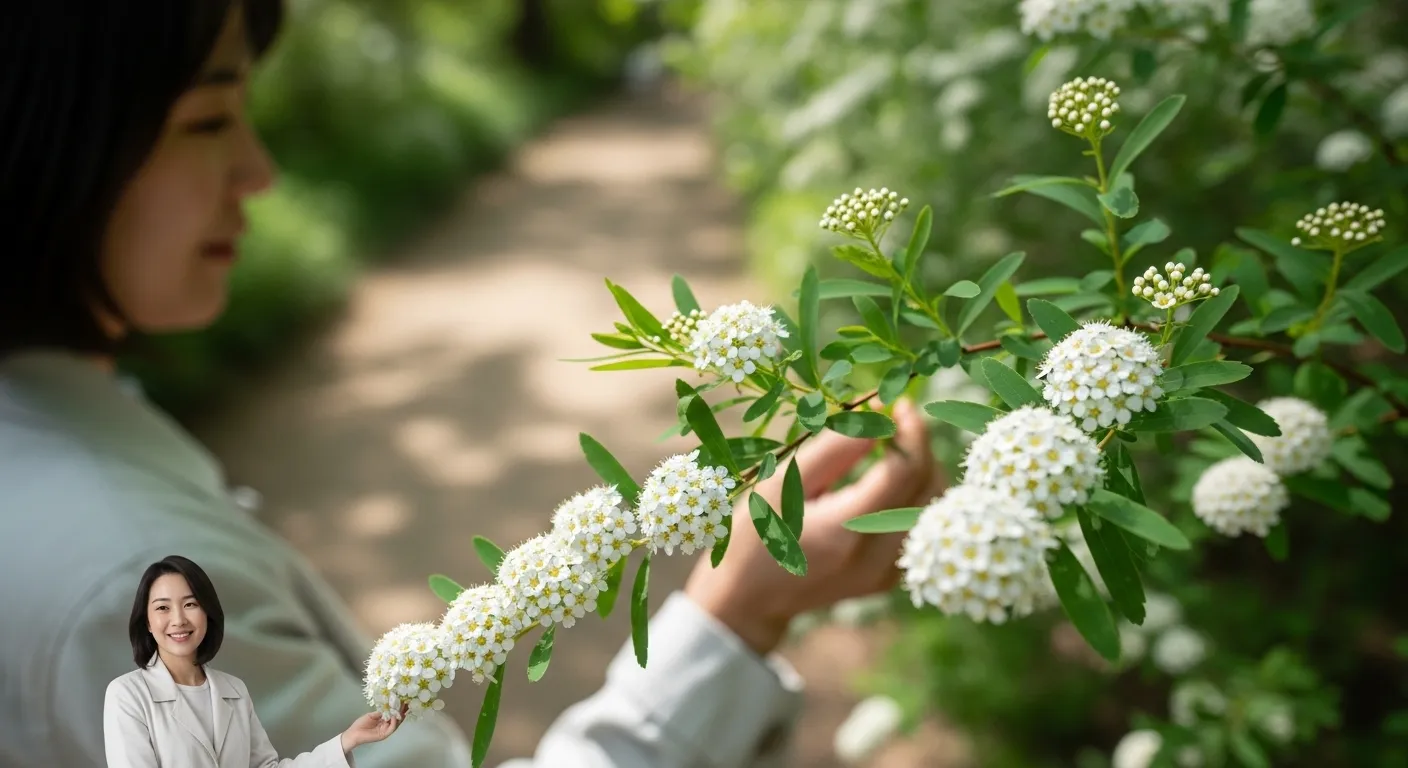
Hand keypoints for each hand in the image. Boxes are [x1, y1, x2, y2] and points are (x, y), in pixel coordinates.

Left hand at [339, 705, 405, 752]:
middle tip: (406, 704)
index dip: (397, 708)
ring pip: (396, 723)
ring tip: (402, 708)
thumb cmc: (361, 724)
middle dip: (401, 711)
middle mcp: (386, 725)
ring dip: (400, 716)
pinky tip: (394, 716)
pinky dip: (394, 723)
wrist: (354, 733)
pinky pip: (391, 729)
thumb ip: (380, 712)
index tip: (402, 701)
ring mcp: (385, 730)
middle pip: (397, 718)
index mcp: (383, 721)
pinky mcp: (384, 735)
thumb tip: (389, 708)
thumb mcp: (371, 715)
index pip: (392, 714)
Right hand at [684, 397, 941, 655]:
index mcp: (844, 529)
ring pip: (931, 510)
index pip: (904, 471)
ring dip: (922, 471)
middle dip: (920, 447)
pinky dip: (914, 497)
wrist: (750, 599)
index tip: (898, 404)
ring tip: (894, 448)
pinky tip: (889, 482)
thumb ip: (833, 450)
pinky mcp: (888, 580)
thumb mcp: (782, 483)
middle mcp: (873, 557)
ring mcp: (884, 574)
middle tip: (896, 421)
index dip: (910, 431)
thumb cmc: (757, 531)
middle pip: (927, 489)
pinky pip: (918, 528)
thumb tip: (880, 417)